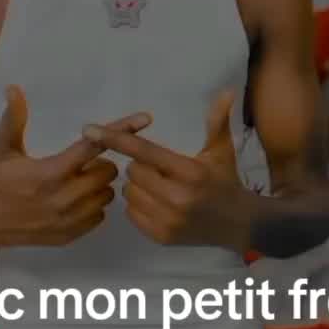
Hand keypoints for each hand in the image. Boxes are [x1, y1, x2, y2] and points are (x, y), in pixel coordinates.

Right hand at [0, 86, 151, 249]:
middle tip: (83, 161)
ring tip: (80, 180)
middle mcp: (63, 198)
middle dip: (101, 163)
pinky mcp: (67, 236)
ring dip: (100, 186)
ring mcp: (67, 221)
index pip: (93, 148)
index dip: (120, 131)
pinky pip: (99, 217)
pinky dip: (94, 206)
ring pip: (107, 196)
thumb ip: (13, 119)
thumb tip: (15, 88)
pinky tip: (76, 200)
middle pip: (108, 173)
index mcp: (49, 172)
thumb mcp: (0, 149)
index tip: (145, 118)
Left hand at [82, 89, 247, 251]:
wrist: (239, 225)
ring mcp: (168, 220)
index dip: (116, 139)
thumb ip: (217, 121)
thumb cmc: (225, 181)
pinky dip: (138, 205)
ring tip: (159, 186)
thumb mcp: (222, 150)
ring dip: (138, 186)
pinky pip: (131, 213)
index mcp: (190, 172)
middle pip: (133, 171)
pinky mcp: (161, 236)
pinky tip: (157, 203)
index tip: (89, 130)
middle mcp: (177, 198)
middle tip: (160, 169)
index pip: (144, 151)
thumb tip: (225, 92)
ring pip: (129, 192)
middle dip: (141, 166)